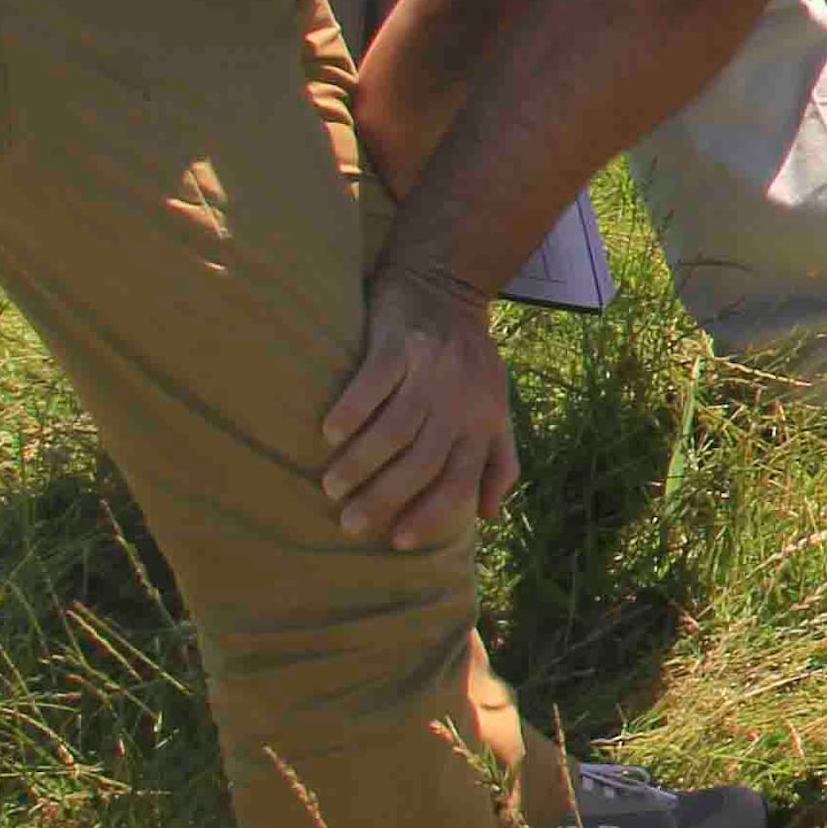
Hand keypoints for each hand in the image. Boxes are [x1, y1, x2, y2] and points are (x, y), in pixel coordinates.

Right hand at [323, 265, 516, 549]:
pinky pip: (373, 383)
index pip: (458, 481)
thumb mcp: (497, 409)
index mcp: (483, 423)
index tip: (397, 541)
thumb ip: (497, 461)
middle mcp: (459, 402)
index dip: (430, 514)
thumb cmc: (469, 360)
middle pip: (421, 462)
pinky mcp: (400, 344)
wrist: (448, 286)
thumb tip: (487, 514)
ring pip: (395, 429)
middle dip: (385, 498)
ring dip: (360, 462)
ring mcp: (430, 372)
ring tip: (332, 486)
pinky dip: (351, 411)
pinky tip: (329, 432)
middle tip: (350, 523)